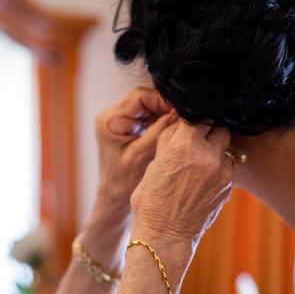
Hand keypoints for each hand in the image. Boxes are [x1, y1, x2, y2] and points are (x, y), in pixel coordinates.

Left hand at [94, 88, 175, 211]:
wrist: (114, 196)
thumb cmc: (123, 182)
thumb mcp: (142, 156)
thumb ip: (159, 132)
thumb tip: (180, 113)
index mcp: (109, 121)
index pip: (139, 97)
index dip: (162, 100)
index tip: (181, 111)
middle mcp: (111, 115)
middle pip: (144, 98)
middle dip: (165, 106)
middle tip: (185, 117)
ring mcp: (119, 119)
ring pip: (148, 105)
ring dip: (165, 112)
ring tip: (181, 123)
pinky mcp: (128, 125)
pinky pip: (148, 114)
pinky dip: (161, 119)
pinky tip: (174, 128)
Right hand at [130, 121, 232, 268]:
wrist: (165, 236)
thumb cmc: (150, 200)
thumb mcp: (154, 164)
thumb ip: (169, 140)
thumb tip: (180, 122)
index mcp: (184, 146)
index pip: (198, 116)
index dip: (192, 118)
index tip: (187, 122)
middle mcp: (208, 156)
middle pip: (219, 128)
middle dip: (208, 130)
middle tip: (196, 140)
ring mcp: (222, 173)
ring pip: (226, 147)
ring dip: (215, 149)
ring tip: (198, 161)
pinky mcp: (228, 187)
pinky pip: (227, 167)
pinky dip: (217, 167)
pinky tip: (202, 179)